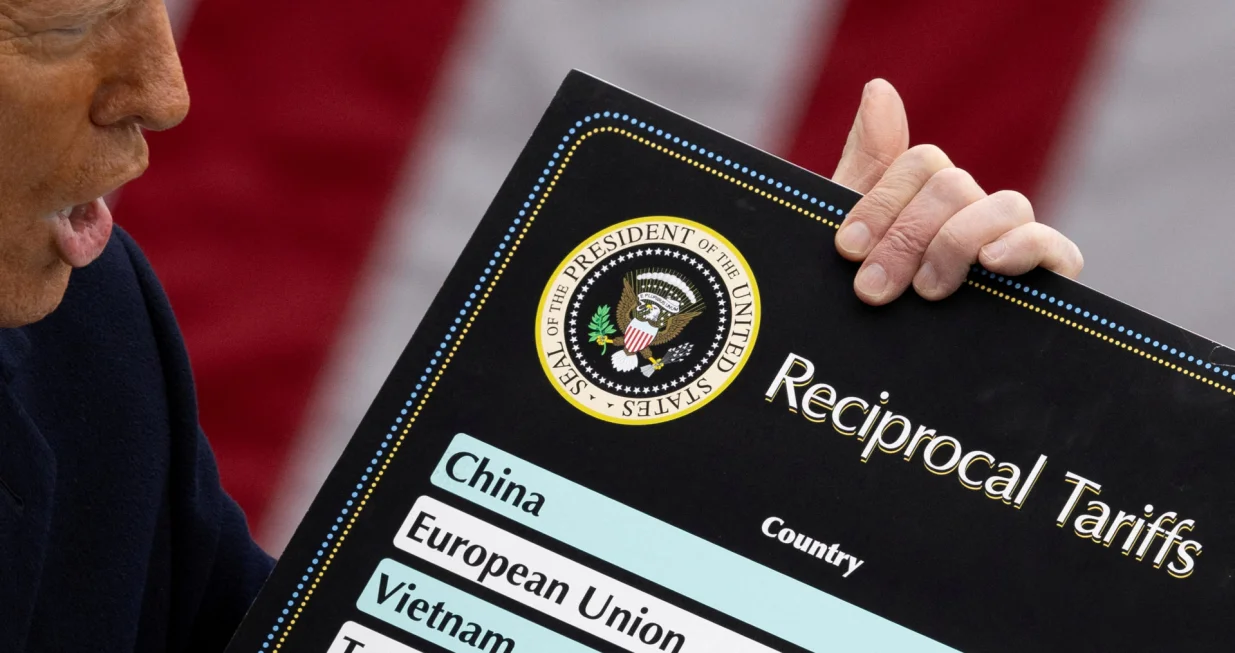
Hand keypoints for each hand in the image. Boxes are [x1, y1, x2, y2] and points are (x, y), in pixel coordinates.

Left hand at [831, 79, 1082, 304]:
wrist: (886, 394)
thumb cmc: (865, 308)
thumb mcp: (851, 243)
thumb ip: (864, 169)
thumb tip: (880, 87)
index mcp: (923, 202)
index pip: (921, 164)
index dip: (881, 203)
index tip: (845, 250)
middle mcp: (969, 215)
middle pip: (953, 185)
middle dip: (906, 236)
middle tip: (873, 289)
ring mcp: (1008, 246)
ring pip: (1001, 204)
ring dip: (955, 242)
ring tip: (928, 291)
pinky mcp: (1044, 283)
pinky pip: (1054, 247)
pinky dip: (1023, 248)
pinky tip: (991, 266)